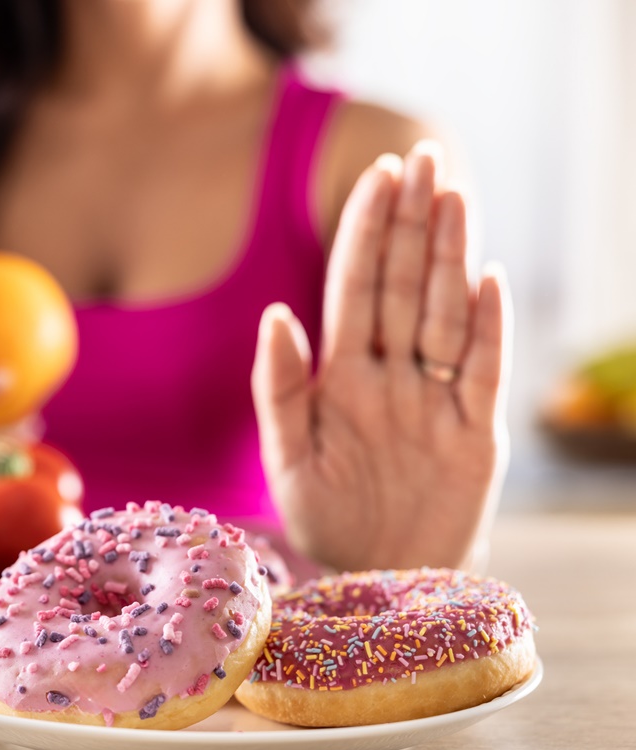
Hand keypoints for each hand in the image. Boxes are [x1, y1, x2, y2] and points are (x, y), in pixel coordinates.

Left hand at [252, 142, 510, 570]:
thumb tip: (274, 312)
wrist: (377, 580)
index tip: (377, 174)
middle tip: (424, 157)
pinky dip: (487, 328)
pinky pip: (482, 370)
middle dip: (412, 223)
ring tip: (455, 195)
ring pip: (444, 314)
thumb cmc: (325, 521)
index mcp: (342, 376)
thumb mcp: (288, 457)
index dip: (366, 232)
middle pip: (404, 287)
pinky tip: (487, 280)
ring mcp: (435, 399)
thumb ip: (278, 386)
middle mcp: (391, 376)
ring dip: (450, 256)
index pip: (355, 288)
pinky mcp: (475, 432)